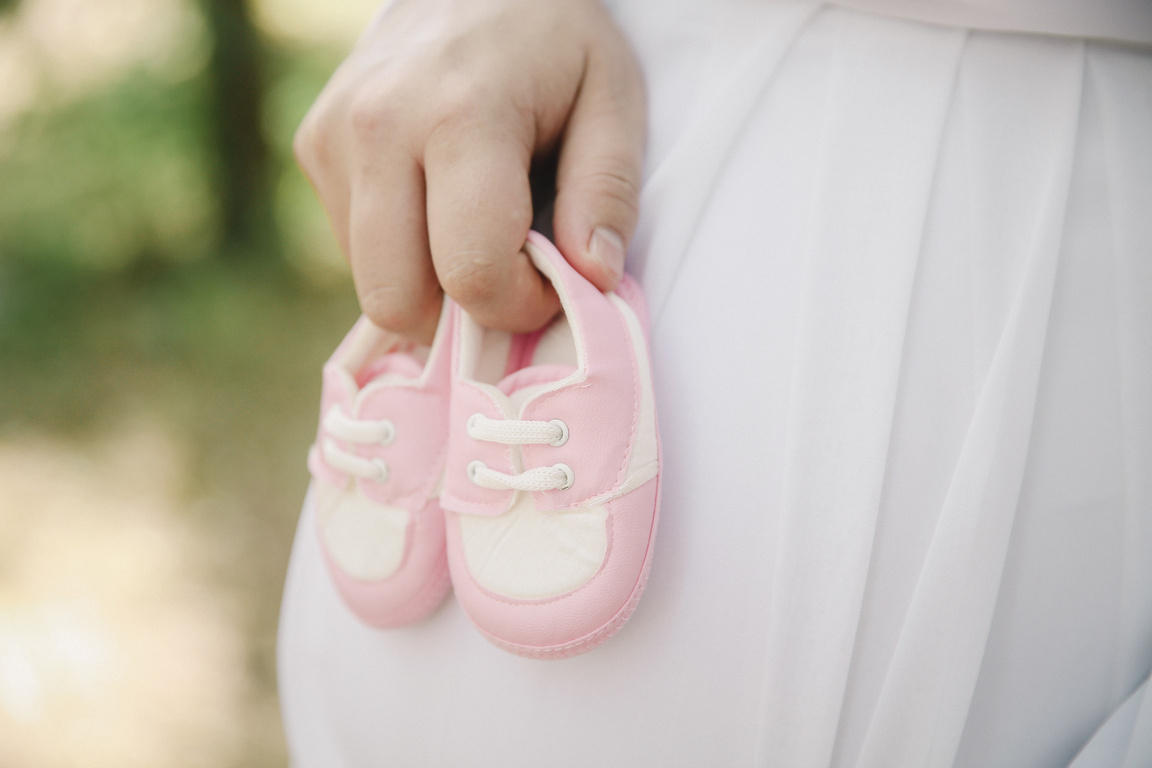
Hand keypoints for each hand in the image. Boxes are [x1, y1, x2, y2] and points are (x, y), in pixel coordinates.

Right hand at [294, 0, 645, 341]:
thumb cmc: (554, 39)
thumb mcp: (612, 96)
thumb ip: (607, 191)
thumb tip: (591, 278)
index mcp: (460, 115)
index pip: (471, 275)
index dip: (519, 305)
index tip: (551, 276)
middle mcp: (377, 128)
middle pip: (396, 301)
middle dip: (461, 312)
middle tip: (508, 268)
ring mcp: (331, 138)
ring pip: (370, 283)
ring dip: (429, 282)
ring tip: (474, 222)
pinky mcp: (312, 146)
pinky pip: (355, 248)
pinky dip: (401, 251)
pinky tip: (435, 201)